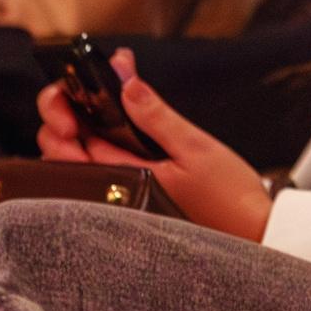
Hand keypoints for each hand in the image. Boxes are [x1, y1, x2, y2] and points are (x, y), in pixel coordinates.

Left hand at [34, 47, 271, 240]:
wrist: (248, 230)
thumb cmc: (226, 196)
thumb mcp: (195, 147)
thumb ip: (156, 117)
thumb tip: (127, 85)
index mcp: (119, 180)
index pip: (71, 139)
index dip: (67, 102)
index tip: (80, 79)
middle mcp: (109, 194)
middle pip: (62, 150)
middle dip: (64, 112)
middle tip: (87, 84)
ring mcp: (117, 198)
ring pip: (77, 160)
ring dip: (80, 126)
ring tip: (102, 97)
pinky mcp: (131, 198)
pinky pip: (101, 168)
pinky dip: (100, 141)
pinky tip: (117, 124)